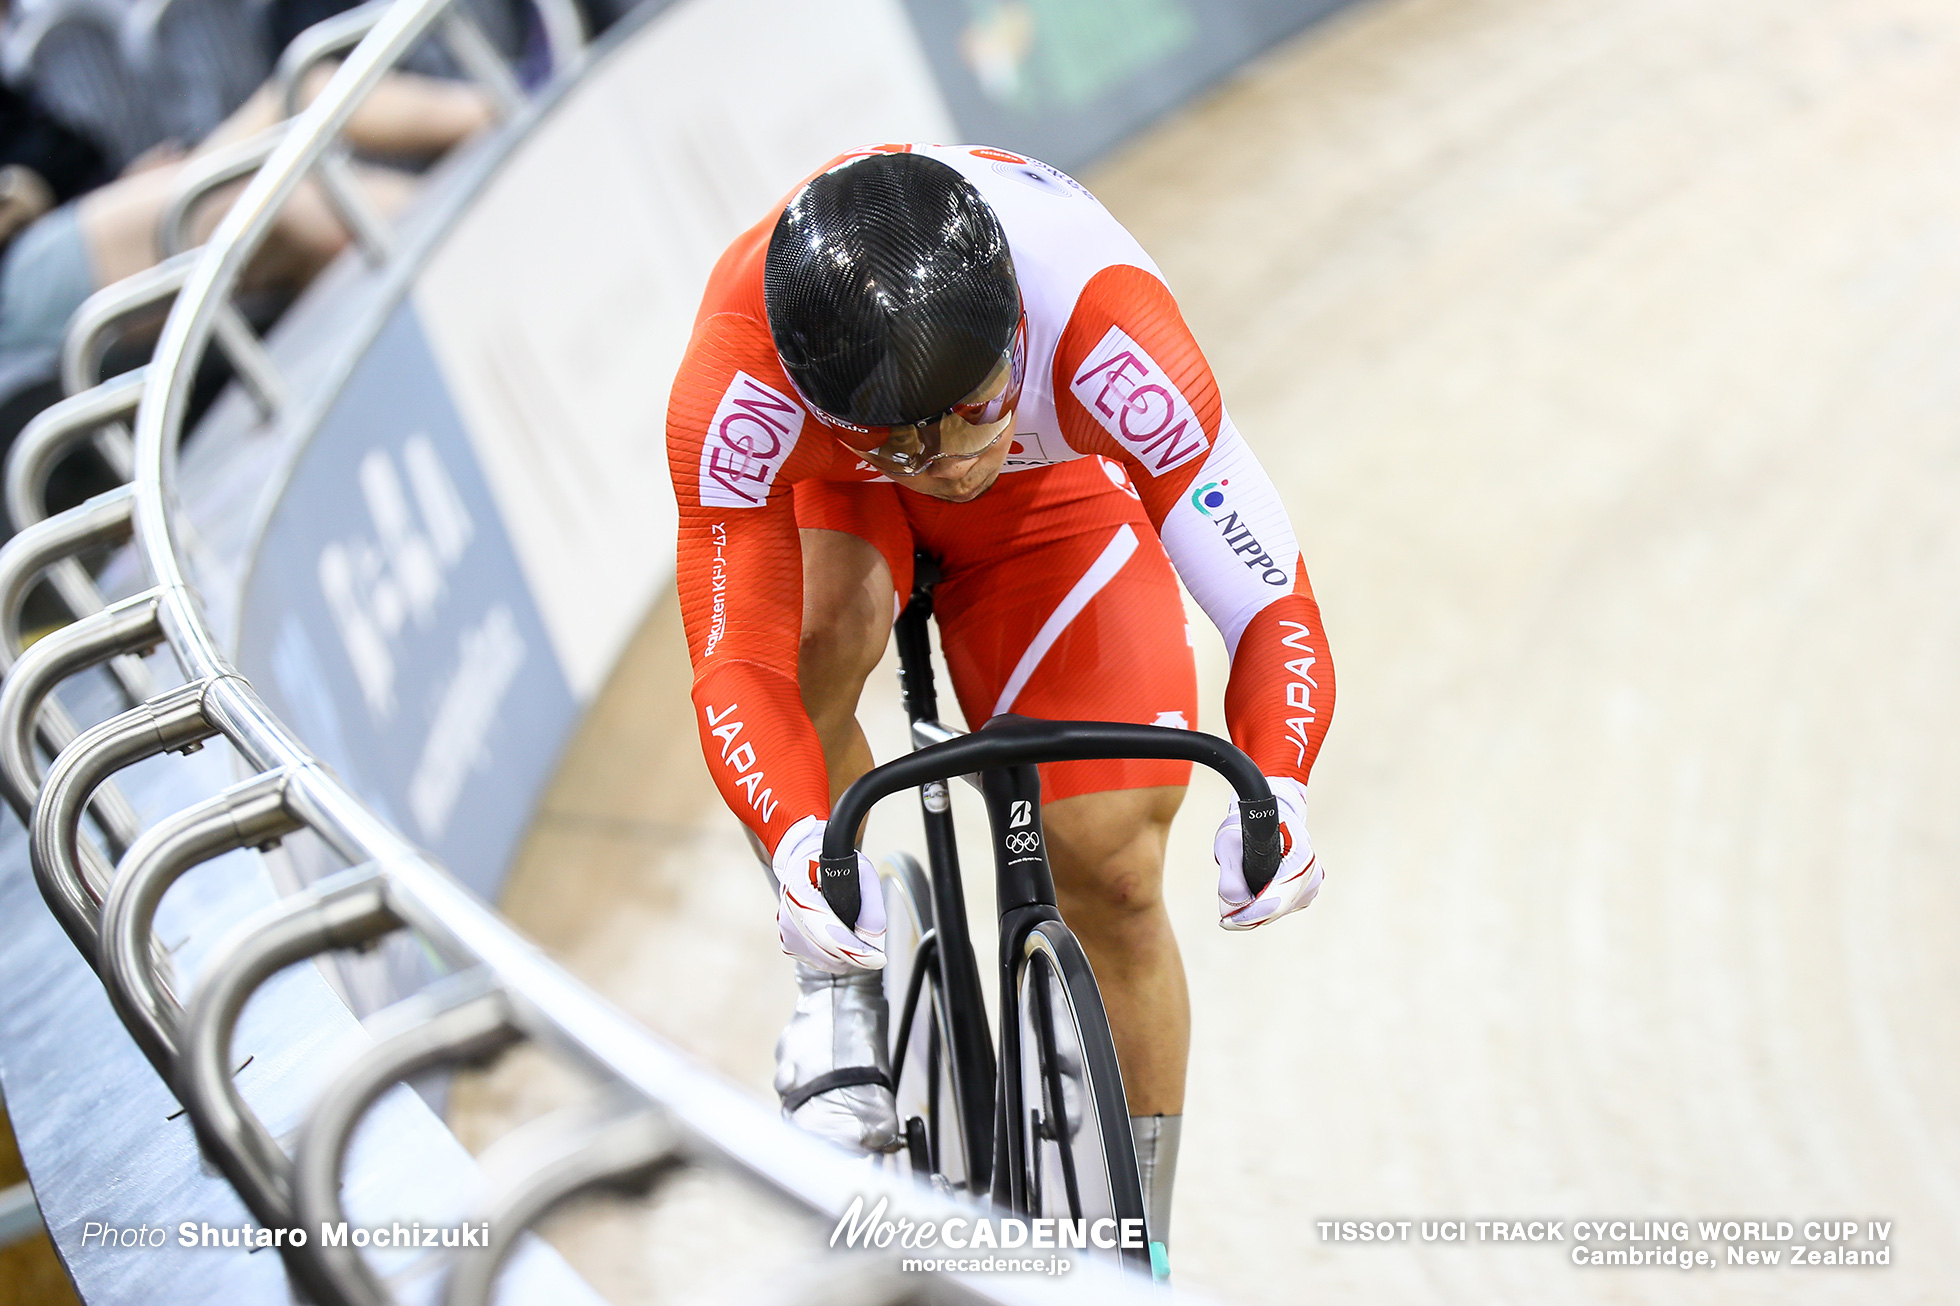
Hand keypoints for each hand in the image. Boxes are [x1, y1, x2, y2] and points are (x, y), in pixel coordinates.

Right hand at [772, 815, 885, 971]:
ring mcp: (787, 933)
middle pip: (829, 953)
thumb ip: (872, 908)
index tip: (877, 959)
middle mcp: (789, 916)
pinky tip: (835, 932)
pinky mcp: (789, 945)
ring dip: (844, 955)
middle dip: (855, 954)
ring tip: (850, 930)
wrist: (803, 864)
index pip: (828, 934)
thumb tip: (873, 943)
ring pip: (826, 961)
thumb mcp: (862, 874)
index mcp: (800, 893)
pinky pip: (819, 961)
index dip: (855, 951)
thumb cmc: (832, 867)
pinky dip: (833, 954)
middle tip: (870, 944)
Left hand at [1213, 776, 1322, 930]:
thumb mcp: (1229, 844)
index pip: (1274, 902)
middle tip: (1225, 917)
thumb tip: (1233, 905)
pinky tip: (1254, 893)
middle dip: (1248, 916)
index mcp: (1298, 859)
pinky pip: (1283, 907)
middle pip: (1276, 910)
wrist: (1267, 816)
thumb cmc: (1248, 826)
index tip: (1226, 922)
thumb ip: (1230, 877)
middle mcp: (1310, 874)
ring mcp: (1311, 884)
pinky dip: (1266, 906)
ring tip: (1239, 897)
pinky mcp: (1307, 891)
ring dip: (1257, 911)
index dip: (1249, 916)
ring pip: (1278, 911)